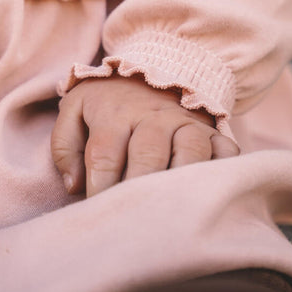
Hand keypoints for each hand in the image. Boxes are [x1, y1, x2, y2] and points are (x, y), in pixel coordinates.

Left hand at [51, 76, 239, 196]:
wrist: (152, 70)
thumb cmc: (107, 103)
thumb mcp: (75, 110)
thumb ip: (65, 146)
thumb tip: (75, 186)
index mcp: (115, 113)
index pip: (104, 155)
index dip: (99, 189)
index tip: (98, 212)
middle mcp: (154, 116)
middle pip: (147, 154)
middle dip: (137, 189)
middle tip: (131, 220)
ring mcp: (187, 122)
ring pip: (190, 151)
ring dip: (180, 182)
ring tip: (169, 211)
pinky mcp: (213, 132)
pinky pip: (226, 152)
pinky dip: (223, 170)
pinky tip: (210, 193)